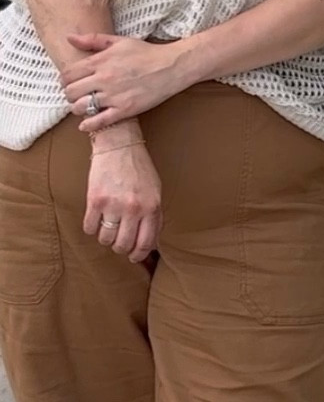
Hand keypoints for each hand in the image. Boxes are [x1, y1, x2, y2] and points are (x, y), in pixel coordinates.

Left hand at [62, 35, 186, 131]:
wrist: (171, 67)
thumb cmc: (146, 53)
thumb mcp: (119, 41)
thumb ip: (92, 39)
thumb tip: (69, 38)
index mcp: (100, 61)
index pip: (68, 74)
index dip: (65, 80)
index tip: (70, 82)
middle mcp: (104, 79)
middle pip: (71, 91)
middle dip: (70, 94)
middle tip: (76, 94)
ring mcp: (113, 96)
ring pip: (81, 107)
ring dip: (78, 108)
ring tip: (84, 106)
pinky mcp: (124, 110)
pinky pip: (99, 121)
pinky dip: (88, 125)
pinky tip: (85, 125)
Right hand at [84, 137, 161, 262]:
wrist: (119, 144)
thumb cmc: (139, 168)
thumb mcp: (156, 190)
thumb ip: (154, 216)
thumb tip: (149, 243)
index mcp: (152, 207)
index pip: (145, 243)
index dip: (138, 255)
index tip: (133, 257)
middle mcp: (134, 208)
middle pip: (123, 245)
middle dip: (120, 248)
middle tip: (118, 242)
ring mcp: (113, 204)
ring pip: (105, 239)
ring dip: (105, 238)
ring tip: (107, 227)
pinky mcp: (95, 199)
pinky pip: (89, 228)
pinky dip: (91, 228)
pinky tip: (95, 220)